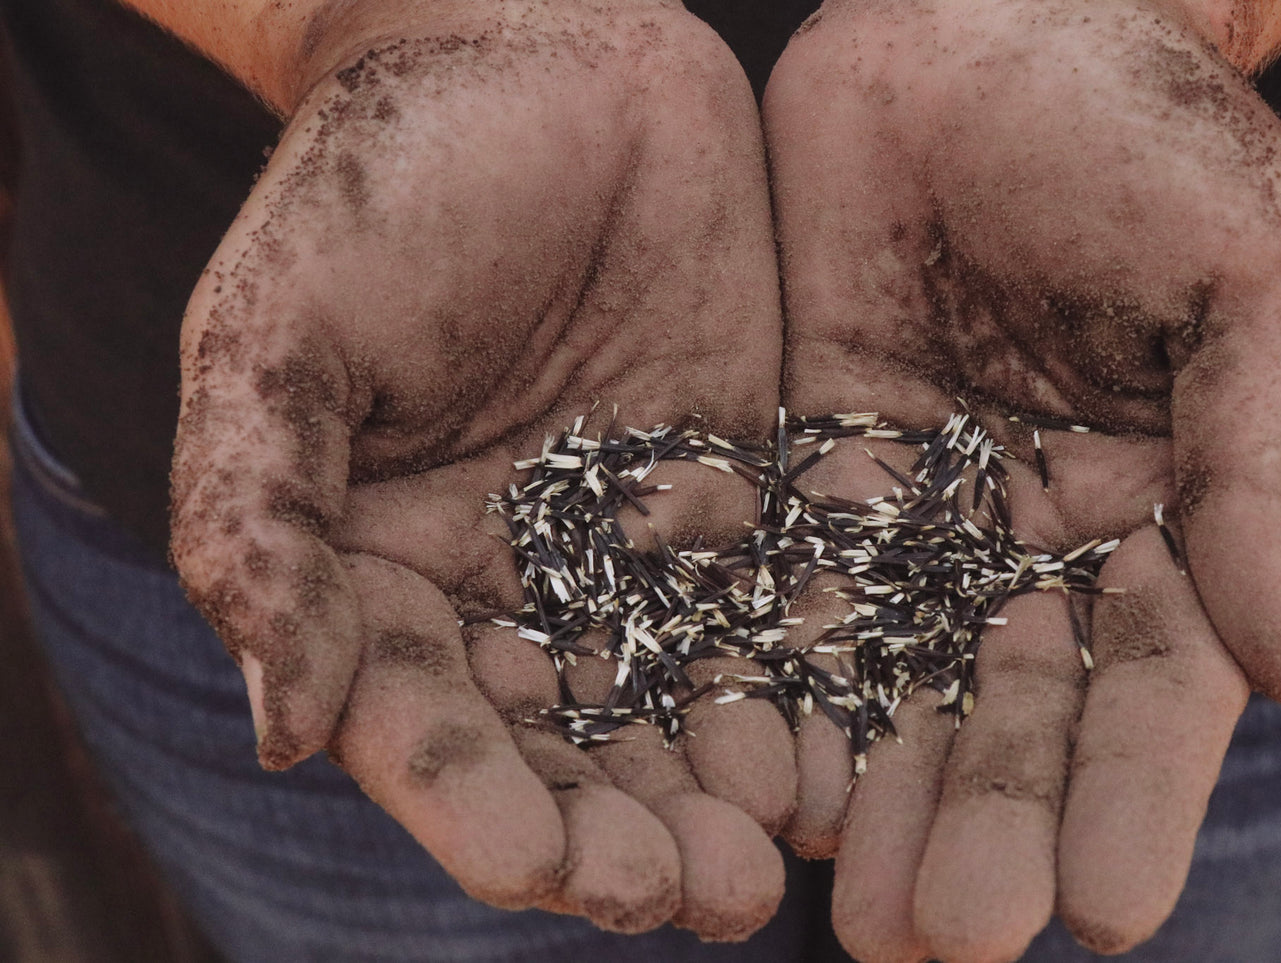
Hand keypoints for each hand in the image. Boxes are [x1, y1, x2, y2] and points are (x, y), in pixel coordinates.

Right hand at [170, 0, 794, 938]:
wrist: (531, 52)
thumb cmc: (379, 184)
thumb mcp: (279, 341)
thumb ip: (260, 527)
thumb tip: (281, 731)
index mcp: (386, 573)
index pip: (431, 727)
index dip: (483, 808)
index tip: (548, 875)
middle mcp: (516, 583)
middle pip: (572, 743)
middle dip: (631, 829)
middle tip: (707, 900)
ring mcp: (637, 542)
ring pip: (685, 695)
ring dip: (730, 781)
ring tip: (787, 858)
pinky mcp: (741, 484)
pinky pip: (782, 599)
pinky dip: (814, 676)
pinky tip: (855, 743)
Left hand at [765, 0, 1280, 957]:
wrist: (985, 16)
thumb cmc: (1144, 126)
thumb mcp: (1248, 278)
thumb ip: (1267, 467)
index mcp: (1163, 503)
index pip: (1154, 681)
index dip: (1134, 794)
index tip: (1106, 913)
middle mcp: (1031, 531)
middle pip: (1009, 707)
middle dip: (983, 826)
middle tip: (946, 949)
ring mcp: (911, 502)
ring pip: (888, 673)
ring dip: (872, 791)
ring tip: (847, 913)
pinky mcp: (804, 458)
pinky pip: (782, 583)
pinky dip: (770, 677)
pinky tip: (753, 774)